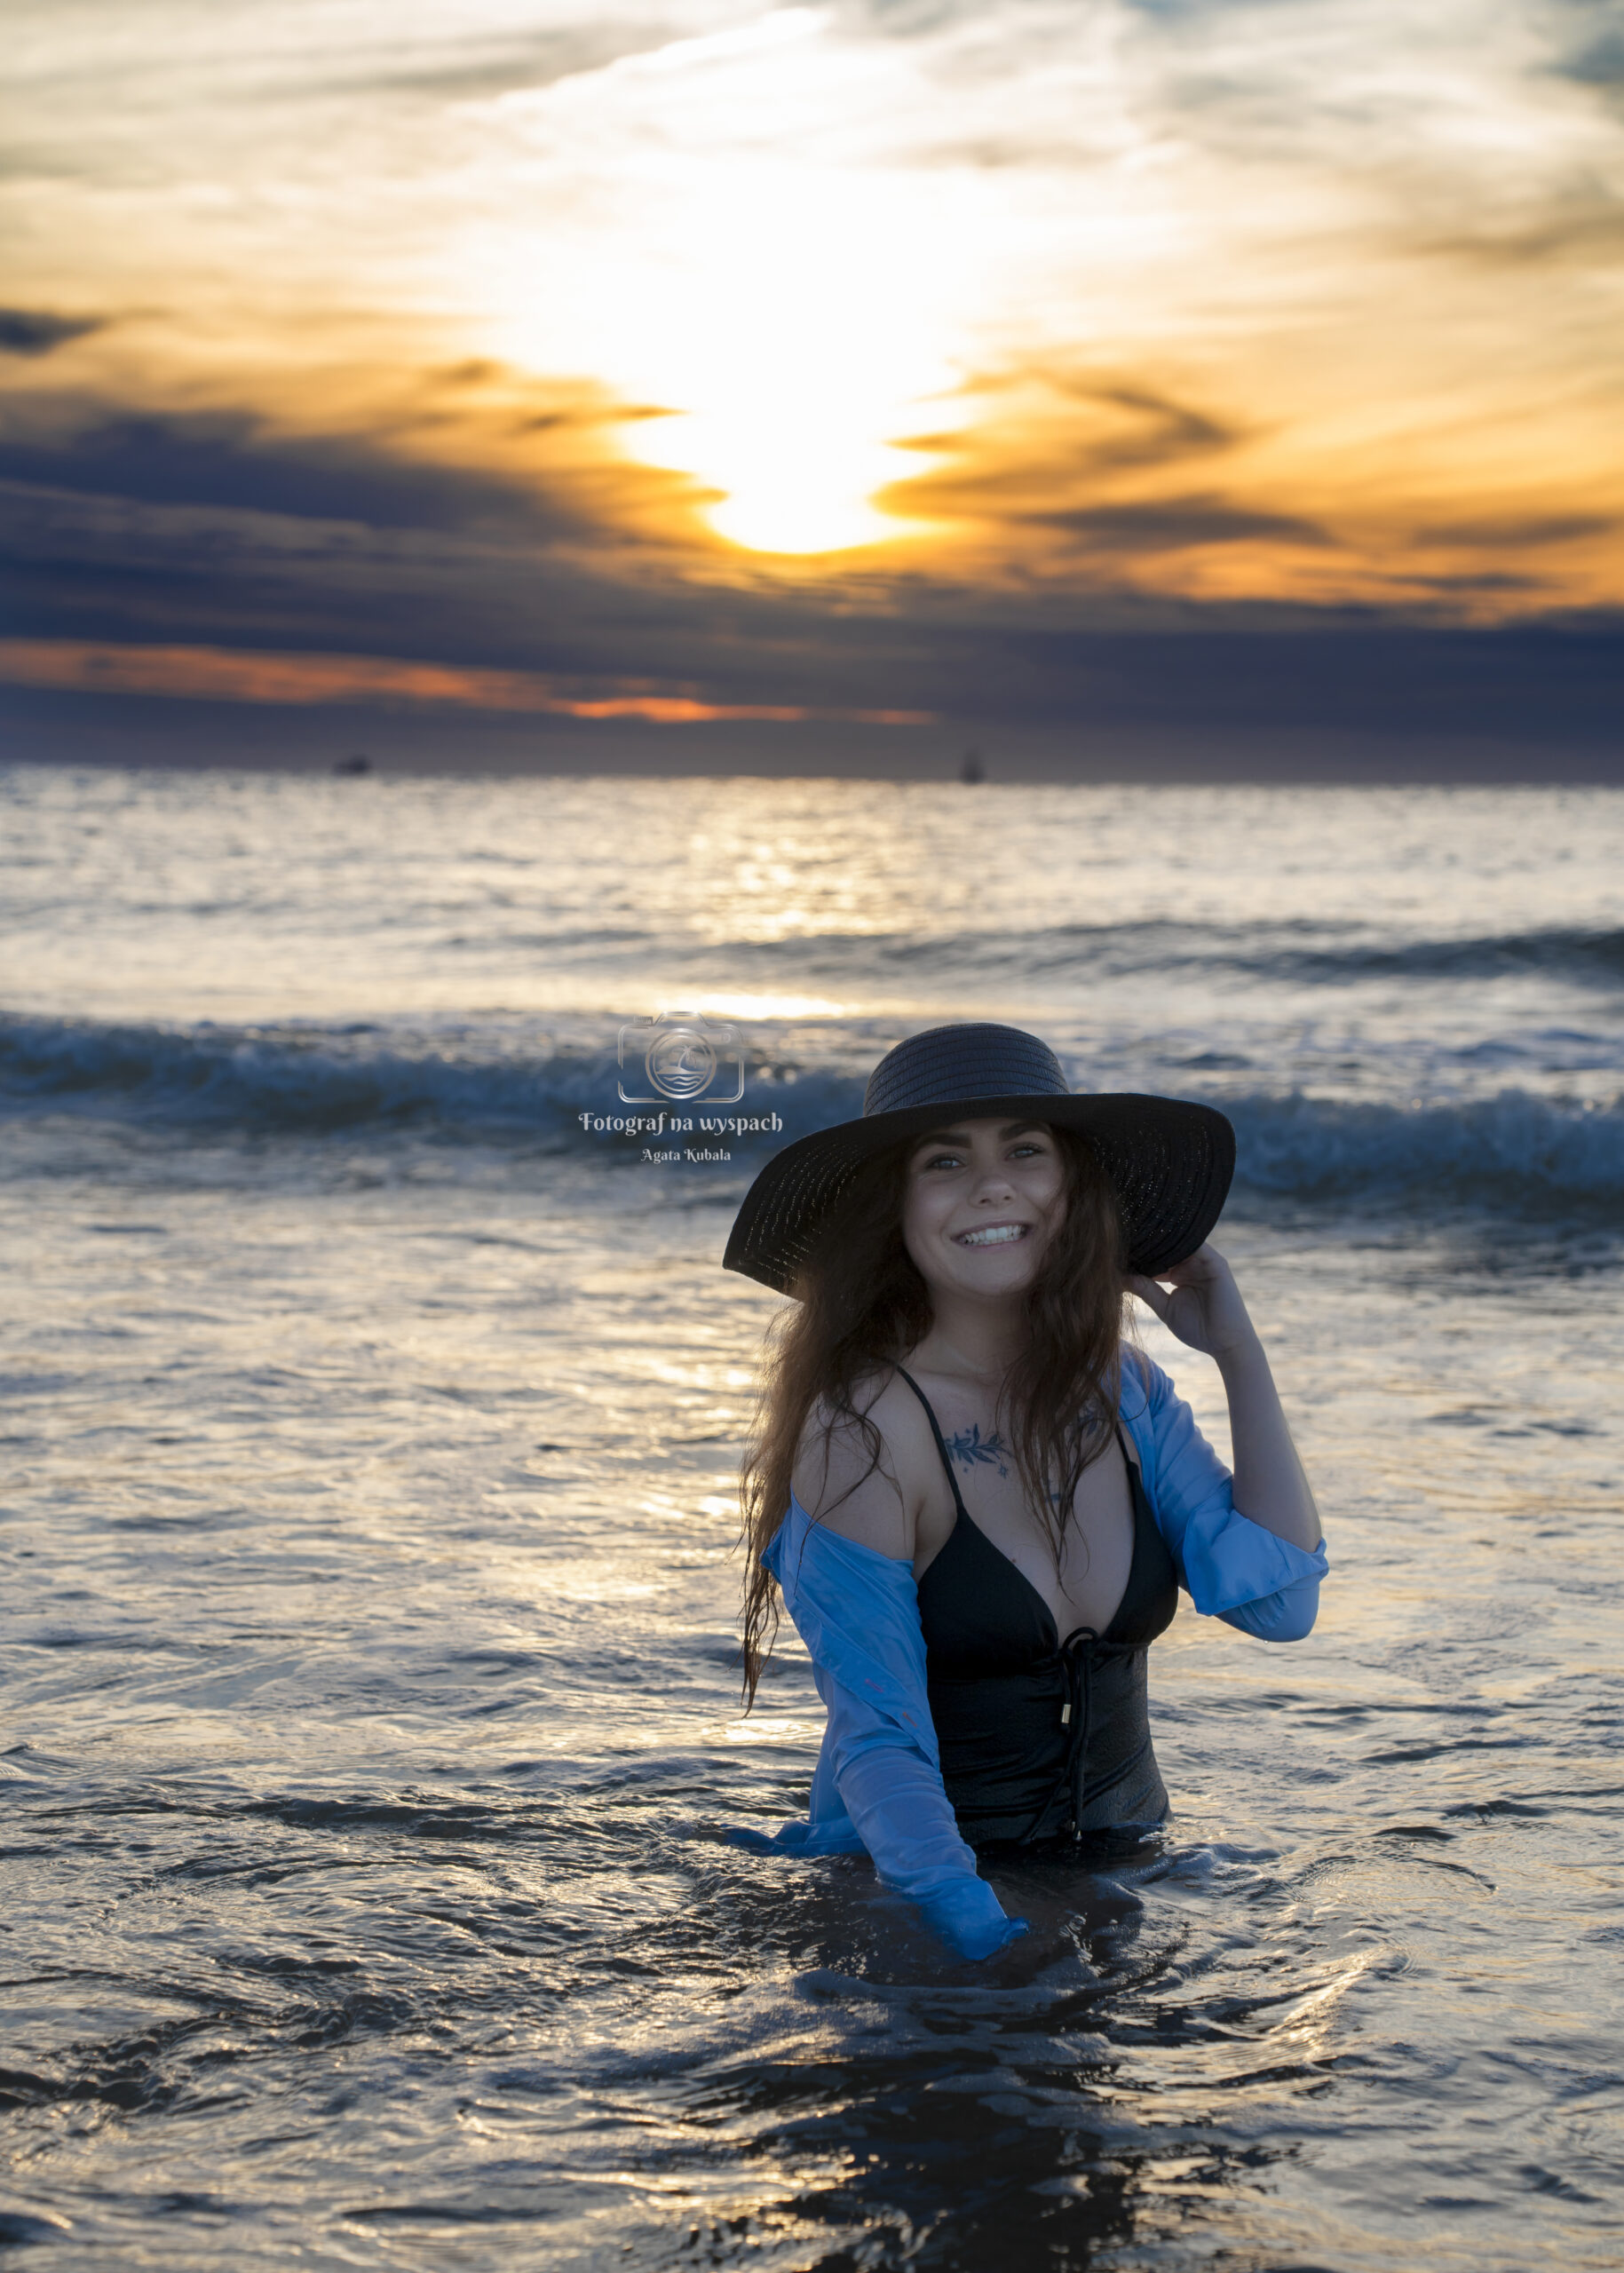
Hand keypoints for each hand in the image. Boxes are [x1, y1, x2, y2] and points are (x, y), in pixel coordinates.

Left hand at [1127, 1244, 1259, 1364]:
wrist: (1226, 1344)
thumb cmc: (1198, 1329)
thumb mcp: (1165, 1307)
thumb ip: (1145, 1290)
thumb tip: (1120, 1277)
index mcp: (1179, 1273)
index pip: (1156, 1256)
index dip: (1138, 1254)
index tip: (1114, 1250)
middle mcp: (1191, 1264)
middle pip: (1165, 1245)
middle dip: (1146, 1243)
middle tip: (1120, 1238)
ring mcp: (1205, 1261)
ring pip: (1179, 1242)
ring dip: (1159, 1239)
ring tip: (1136, 1235)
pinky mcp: (1216, 1262)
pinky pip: (1196, 1245)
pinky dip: (1178, 1241)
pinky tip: (1158, 1240)